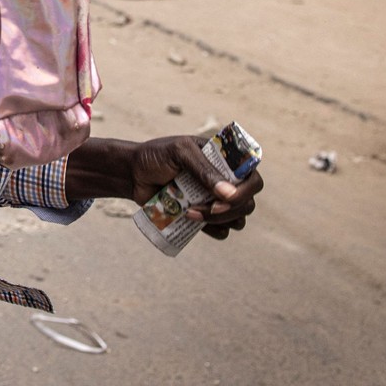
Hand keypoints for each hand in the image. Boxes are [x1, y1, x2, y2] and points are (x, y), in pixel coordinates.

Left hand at [128, 135, 262, 239]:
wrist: (133, 174)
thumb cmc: (156, 157)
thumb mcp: (179, 153)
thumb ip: (203, 169)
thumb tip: (229, 194)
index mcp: (224, 161)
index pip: (252, 176)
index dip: (247, 189)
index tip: (229, 196)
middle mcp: (225, 181)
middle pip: (248, 202)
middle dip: (230, 209)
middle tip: (207, 208)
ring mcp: (215, 200)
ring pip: (238, 219)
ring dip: (219, 220)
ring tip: (191, 212)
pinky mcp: (204, 217)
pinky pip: (222, 231)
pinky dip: (212, 230)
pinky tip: (189, 219)